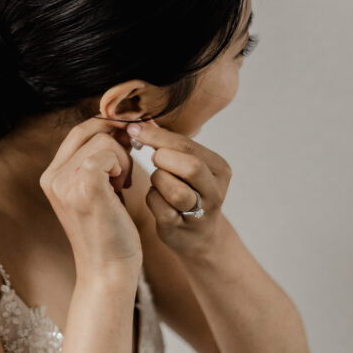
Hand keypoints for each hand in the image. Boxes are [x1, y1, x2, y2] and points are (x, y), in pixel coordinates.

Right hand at [40, 117, 142, 271]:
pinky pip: (108, 152)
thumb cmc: (109, 233)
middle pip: (91, 130)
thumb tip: (120, 127)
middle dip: (118, 140)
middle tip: (128, 166)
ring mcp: (66, 182)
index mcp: (51, 176)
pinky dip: (122, 165)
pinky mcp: (85, 188)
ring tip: (122, 185)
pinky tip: (122, 187)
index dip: (106, 126)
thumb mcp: (96, 191)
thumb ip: (97, 162)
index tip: (129, 139)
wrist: (108, 270)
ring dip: (123, 159)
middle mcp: (52, 177)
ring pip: (103, 140)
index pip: (78, 131)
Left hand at [127, 119, 231, 257]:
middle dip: (163, 160)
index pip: (188, 145)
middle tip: (155, 161)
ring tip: (159, 182)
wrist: (198, 235)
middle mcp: (215, 190)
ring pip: (175, 190)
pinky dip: (152, 200)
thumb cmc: (187, 191)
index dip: (157, 136)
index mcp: (219, 168)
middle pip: (189, 166)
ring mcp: (202, 212)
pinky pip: (161, 208)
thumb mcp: (184, 165)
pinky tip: (157, 199)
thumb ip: (167, 142)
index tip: (133, 128)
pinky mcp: (182, 229)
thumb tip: (143, 117)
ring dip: (158, 182)